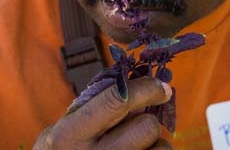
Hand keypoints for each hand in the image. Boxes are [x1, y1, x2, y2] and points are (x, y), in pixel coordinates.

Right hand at [34, 77, 172, 149]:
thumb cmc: (68, 147)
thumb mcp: (70, 124)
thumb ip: (102, 102)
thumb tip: (153, 84)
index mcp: (70, 134)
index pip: (119, 100)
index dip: (147, 88)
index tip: (161, 86)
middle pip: (147, 127)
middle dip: (148, 120)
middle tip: (138, 124)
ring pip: (160, 147)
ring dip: (155, 142)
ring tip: (135, 145)